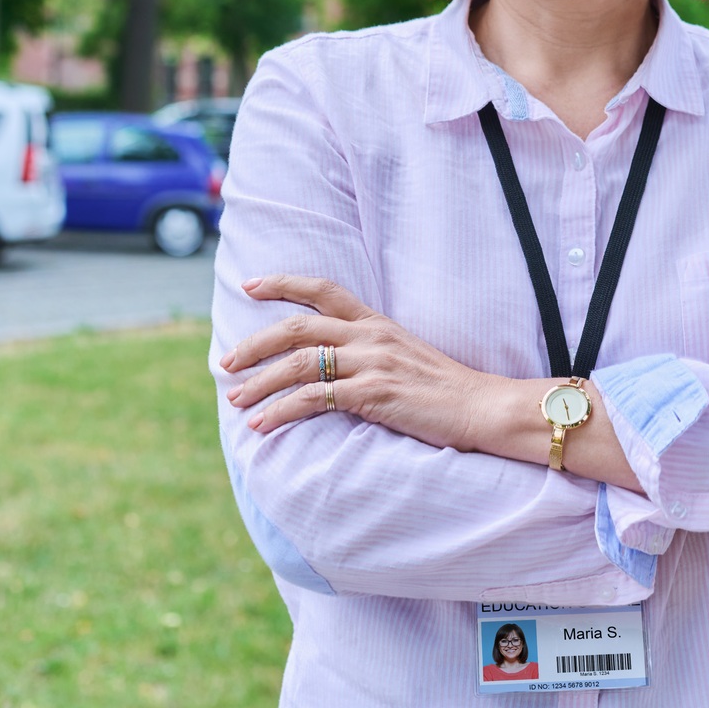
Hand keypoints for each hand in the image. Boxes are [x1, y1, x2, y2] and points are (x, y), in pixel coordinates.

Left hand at [221, 275, 494, 449]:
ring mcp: (371, 363)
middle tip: (226, 362)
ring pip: (298, 363)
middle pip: (297, 327)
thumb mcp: (406, 355)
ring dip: (260, 382)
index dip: (283, 283)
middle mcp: (370, 336)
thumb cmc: (445, 388)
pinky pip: (314, 399)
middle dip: (255, 344)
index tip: (250, 286)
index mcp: (377, 322)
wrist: (482, 406)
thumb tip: (333, 362)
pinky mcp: (373, 394)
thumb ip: (371, 350)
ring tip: (236, 399)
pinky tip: (262, 424)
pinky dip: (281, 411)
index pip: (323, 289)